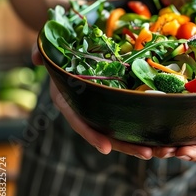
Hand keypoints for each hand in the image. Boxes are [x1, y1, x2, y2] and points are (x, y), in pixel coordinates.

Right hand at [32, 44, 166, 159]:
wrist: (70, 42)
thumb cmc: (59, 45)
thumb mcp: (47, 46)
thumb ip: (40, 51)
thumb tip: (36, 58)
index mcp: (67, 99)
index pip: (78, 120)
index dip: (91, 134)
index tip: (106, 147)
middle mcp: (84, 107)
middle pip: (104, 132)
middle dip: (124, 145)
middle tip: (147, 153)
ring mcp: (99, 106)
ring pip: (118, 129)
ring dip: (137, 141)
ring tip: (158, 149)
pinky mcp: (113, 100)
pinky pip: (126, 116)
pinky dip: (141, 126)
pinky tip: (159, 133)